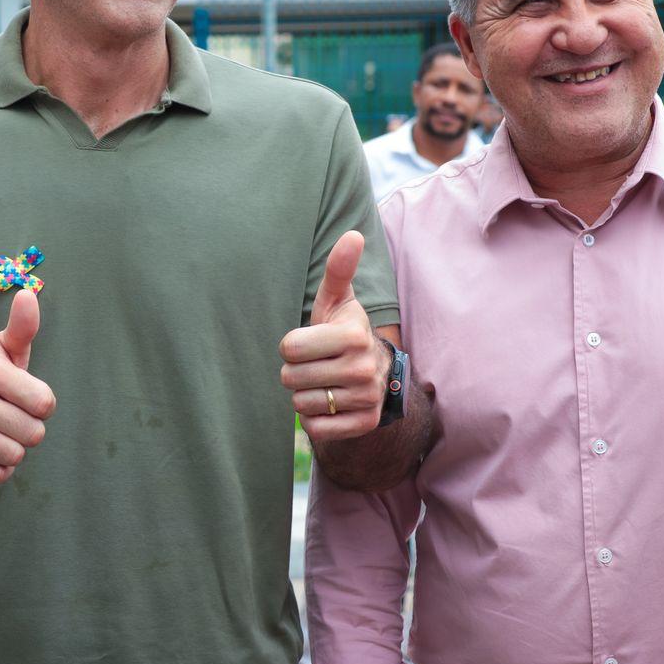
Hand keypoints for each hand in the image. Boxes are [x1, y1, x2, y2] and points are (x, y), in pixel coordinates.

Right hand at [0, 290, 55, 485]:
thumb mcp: (3, 349)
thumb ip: (23, 326)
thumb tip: (28, 294)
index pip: (45, 404)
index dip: (40, 402)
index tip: (23, 395)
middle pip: (34, 433)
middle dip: (28, 426)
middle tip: (9, 414)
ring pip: (16, 456)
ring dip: (14, 447)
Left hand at [280, 230, 387, 440]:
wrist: (374, 370)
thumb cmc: (342, 329)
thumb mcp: (336, 299)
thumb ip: (338, 269)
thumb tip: (353, 234)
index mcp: (354, 335)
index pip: (289, 347)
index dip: (291, 345)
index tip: (309, 342)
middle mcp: (364, 368)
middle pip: (291, 378)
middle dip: (295, 371)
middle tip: (315, 364)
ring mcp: (367, 399)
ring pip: (301, 404)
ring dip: (305, 394)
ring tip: (323, 381)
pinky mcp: (365, 424)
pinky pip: (316, 428)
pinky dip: (315, 419)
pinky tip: (329, 403)